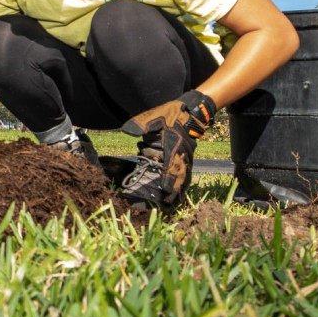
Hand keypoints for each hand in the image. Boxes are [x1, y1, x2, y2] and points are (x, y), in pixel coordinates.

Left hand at [119, 91, 215, 208]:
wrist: (190, 112)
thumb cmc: (170, 114)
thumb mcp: (155, 116)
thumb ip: (141, 124)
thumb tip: (127, 131)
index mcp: (173, 144)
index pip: (170, 164)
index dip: (167, 178)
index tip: (164, 189)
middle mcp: (181, 153)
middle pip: (178, 175)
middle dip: (173, 190)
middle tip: (167, 204)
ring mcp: (186, 157)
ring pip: (184, 176)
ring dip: (179, 191)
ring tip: (173, 204)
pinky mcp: (188, 158)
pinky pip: (187, 174)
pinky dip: (184, 185)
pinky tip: (181, 194)